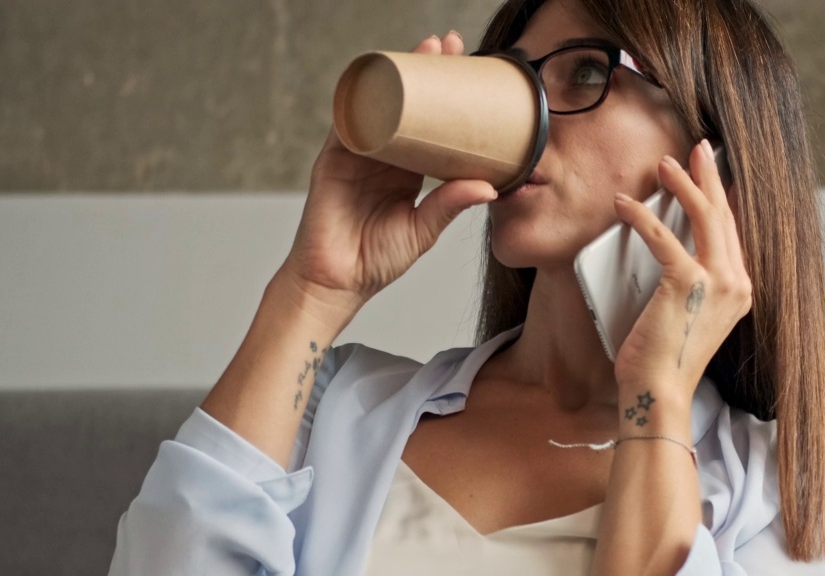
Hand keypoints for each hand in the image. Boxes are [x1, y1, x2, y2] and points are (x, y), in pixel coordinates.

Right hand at [277, 30, 498, 331]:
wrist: (337, 281)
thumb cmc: (377, 259)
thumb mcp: (423, 229)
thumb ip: (450, 205)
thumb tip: (490, 187)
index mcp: (407, 170)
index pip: (430, 124)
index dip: (447, 97)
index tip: (470, 69)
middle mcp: (383, 156)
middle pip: (405, 104)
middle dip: (425, 71)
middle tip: (449, 45)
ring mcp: (357, 154)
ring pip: (379, 104)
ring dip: (398, 75)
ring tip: (423, 50)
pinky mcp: (334, 158)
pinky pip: (348, 121)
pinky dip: (361, 98)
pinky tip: (377, 76)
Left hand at [610, 139, 750, 392]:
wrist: (658, 392)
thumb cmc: (662, 359)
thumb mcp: (683, 313)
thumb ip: (686, 282)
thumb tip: (666, 248)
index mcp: (739, 290)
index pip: (731, 232)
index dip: (720, 198)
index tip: (710, 172)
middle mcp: (736, 283)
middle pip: (724, 216)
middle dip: (708, 176)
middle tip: (696, 149)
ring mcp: (717, 283)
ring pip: (704, 217)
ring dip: (683, 184)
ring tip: (664, 164)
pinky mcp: (688, 284)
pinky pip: (664, 238)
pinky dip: (641, 217)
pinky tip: (624, 205)